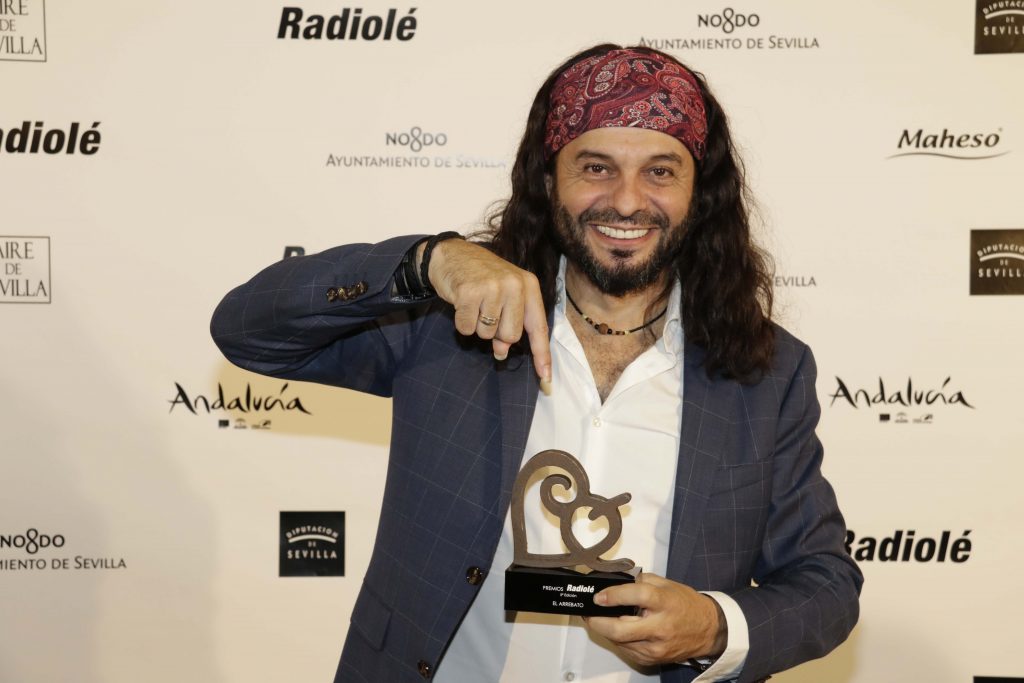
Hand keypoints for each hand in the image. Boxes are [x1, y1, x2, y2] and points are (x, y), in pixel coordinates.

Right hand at [423, 239, 551, 384]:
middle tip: (486, 312)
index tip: (546, 378)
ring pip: (487, 334)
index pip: (538, 327)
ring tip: (474, 304)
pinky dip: (461, 322)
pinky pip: (467, 328)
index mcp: (529, 285)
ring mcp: (492, 287)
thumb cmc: (482, 277)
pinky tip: (461, 303)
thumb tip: (502, 352)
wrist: (452, 254)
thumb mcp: (504, 296)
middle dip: (496, 332)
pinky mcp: (469, 292)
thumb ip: (510, 323)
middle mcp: (514, 285)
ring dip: (477, 325)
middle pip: (510, 336)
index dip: (541, 354)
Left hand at [585, 573, 725, 666]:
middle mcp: (661, 627)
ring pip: (620, 642)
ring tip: (599, 618)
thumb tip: (615, 580)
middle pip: (621, 630)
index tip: (598, 596)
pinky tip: (616, 629)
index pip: (637, 597)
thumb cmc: (686, 604)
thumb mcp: (667, 584)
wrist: (708, 630)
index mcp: (665, 603)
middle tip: (588, 613)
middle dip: (598, 622)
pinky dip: (617, 639)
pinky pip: (626, 650)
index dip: (614, 596)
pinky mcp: (652, 659)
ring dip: (605, 630)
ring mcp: (656, 647)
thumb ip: (641, 580)